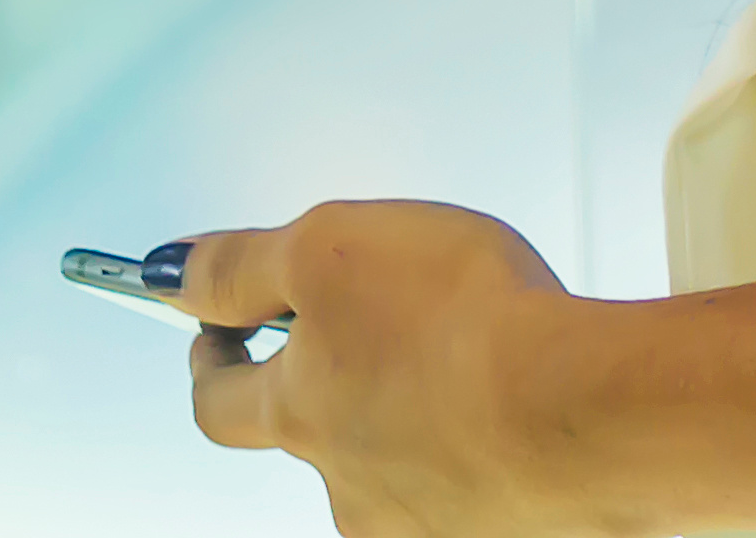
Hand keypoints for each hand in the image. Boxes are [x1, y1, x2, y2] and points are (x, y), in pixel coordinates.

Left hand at [174, 200, 616, 536]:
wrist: (587, 414)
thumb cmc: (465, 324)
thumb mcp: (328, 246)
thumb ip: (239, 265)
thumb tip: (168, 277)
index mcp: (299, 414)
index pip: (218, 402)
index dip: (211, 357)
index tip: (215, 331)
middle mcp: (349, 486)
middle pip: (311, 437)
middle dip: (327, 386)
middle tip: (370, 336)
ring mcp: (423, 521)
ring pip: (395, 464)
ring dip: (412, 418)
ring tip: (472, 362)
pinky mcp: (496, 531)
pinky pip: (472, 486)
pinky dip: (481, 447)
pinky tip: (520, 408)